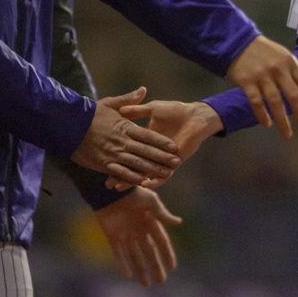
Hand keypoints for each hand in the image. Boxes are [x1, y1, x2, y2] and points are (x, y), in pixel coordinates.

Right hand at [71, 87, 179, 185]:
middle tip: (176, 162)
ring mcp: (113, 153)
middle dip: (162, 157)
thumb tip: (143, 89)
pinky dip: (133, 177)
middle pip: (146, 151)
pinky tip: (144, 182)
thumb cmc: (90, 113)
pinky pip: (121, 172)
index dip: (162, 142)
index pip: (148, 136)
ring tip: (166, 173)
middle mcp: (122, 141)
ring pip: (137, 163)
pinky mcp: (104, 163)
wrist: (68, 124)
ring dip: (152, 169)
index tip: (174, 146)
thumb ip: (129, 100)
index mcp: (125, 127)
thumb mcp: (110, 103)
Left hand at [94, 188, 182, 286]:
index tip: (173, 268)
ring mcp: (126, 234)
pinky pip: (118, 253)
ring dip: (140, 270)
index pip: (161, 242)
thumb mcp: (151, 202)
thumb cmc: (133, 193)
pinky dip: (123, 264)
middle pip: (149, 253)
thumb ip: (162, 214)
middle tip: (161, 281)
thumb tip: (179, 222)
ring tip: (146, 284)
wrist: (109, 191)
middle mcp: (139, 230)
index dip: (167, 254)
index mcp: (150, 222)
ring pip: (135, 256)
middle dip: (155, 267)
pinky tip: (128, 276)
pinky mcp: (113, 236)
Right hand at [105, 100, 220, 190]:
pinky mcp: (175, 162)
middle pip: (132, 163)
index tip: (101, 161)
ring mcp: (161, 157)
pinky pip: (163, 175)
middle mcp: (150, 149)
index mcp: (143, 136)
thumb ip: (138, 109)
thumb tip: (123, 108)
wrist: (196, 116)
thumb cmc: (174, 109)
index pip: (126, 148)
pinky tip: (145, 185)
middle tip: (107, 184)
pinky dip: (154, 180)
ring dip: (133, 179)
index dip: (115, 155)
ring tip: (118, 188)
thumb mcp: (153, 108)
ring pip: (144, 170)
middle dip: (119, 175)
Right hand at [228, 35, 297, 138]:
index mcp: (291, 63)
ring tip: (288, 134)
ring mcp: (262, 75)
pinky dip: (262, 114)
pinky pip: (256, 102)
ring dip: (283, 121)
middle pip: (294, 96)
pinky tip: (267, 124)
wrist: (238, 42)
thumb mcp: (283, 56)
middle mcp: (279, 69)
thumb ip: (294, 73)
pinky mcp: (247, 81)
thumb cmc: (264, 52)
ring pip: (275, 102)